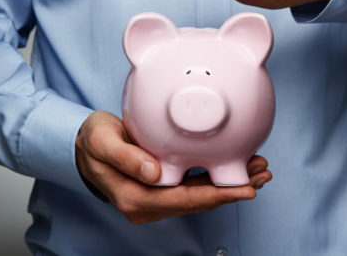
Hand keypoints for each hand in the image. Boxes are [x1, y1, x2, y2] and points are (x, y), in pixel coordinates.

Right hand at [75, 110, 271, 223]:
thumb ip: (124, 157)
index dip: (217, 195)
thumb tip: (153, 172)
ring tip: (256, 170)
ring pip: (199, 195)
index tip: (246, 189)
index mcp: (135, 197)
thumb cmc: (92, 142)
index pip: (184, 200)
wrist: (86, 146)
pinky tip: (232, 167)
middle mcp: (149, 204)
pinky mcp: (161, 187)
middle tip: (261, 174)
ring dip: (228, 184)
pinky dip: (215, 178)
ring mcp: (156, 198)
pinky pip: (193, 186)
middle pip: (198, 201)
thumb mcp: (102, 142)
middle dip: (232, 189)